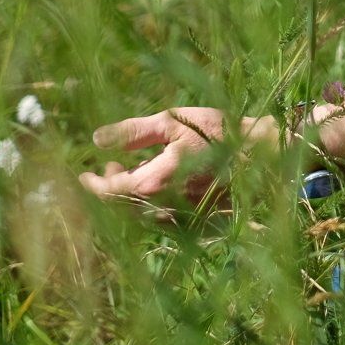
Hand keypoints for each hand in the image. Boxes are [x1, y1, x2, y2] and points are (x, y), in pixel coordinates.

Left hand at [79, 106, 276, 202]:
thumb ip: (133, 132)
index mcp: (153, 183)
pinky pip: (161, 219)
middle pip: (122, 206)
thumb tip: (95, 139)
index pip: (110, 191)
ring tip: (135, 170)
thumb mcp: (173, 122)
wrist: (261, 154)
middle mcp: (163, 208)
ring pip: (140, 215)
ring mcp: (180, 218)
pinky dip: (150, 204)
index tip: (83, 175)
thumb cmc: (217, 131)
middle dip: (112, 187)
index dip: (94, 183)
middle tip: (114, 164)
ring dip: (131, 196)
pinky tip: (157, 185)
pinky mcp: (195, 222)